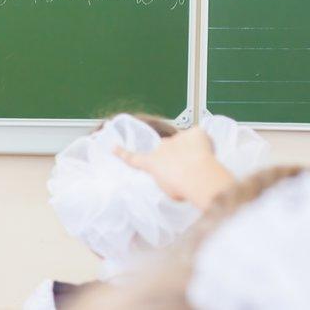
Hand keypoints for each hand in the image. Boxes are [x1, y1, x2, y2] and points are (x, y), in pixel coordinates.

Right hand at [114, 127, 236, 209]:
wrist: (199, 178)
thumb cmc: (182, 189)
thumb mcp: (167, 190)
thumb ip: (166, 179)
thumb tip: (174, 176)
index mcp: (151, 163)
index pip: (133, 158)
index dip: (122, 153)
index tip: (113, 147)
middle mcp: (161, 148)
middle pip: (165, 148)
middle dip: (173, 155)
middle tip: (185, 169)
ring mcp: (177, 138)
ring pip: (184, 142)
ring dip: (190, 151)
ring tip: (201, 166)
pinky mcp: (194, 133)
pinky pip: (198, 135)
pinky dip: (204, 142)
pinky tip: (209, 154)